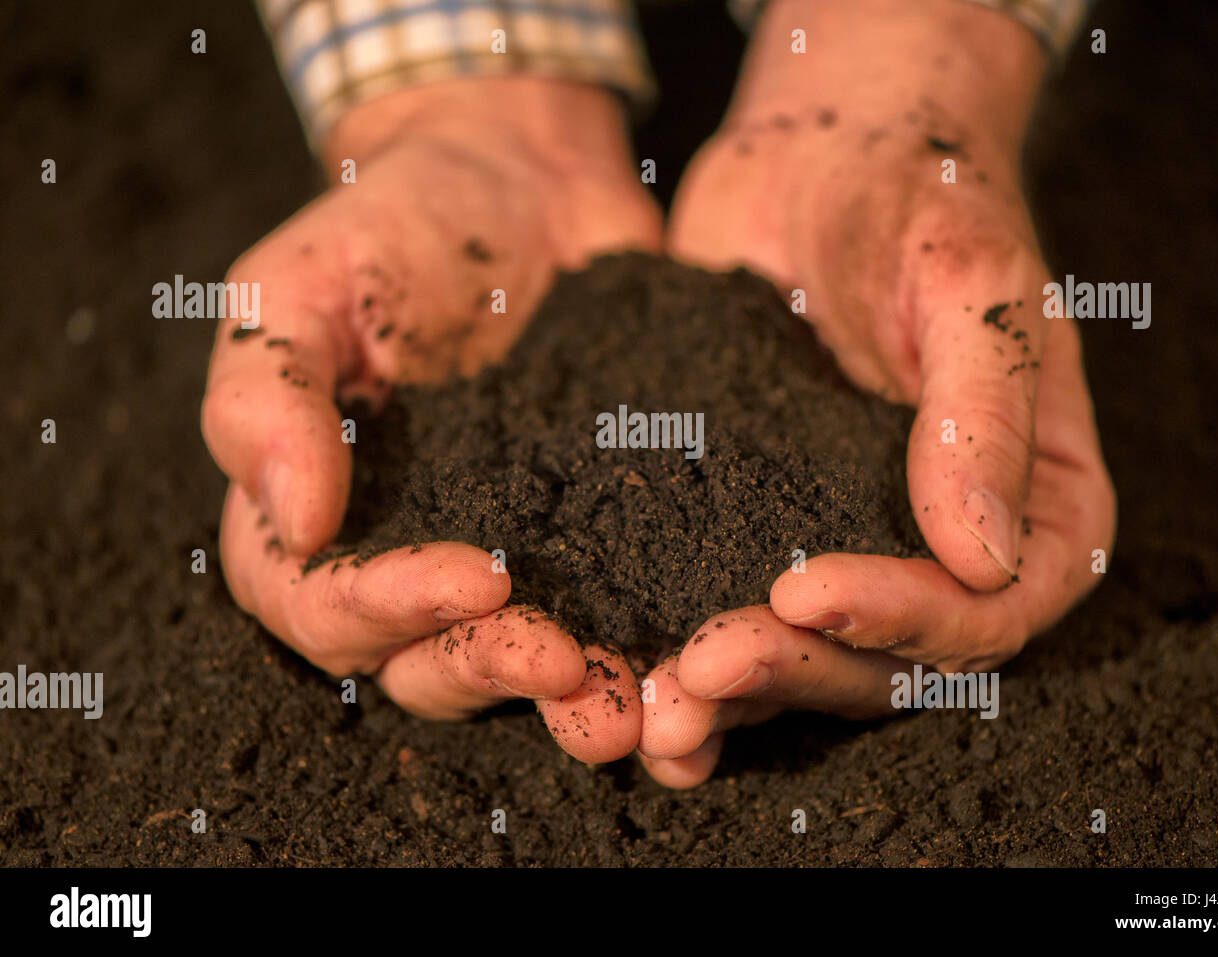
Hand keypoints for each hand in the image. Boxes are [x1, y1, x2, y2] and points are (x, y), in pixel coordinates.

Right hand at [202, 78, 660, 761]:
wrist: (522, 178)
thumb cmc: (391, 227)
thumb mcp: (298, 284)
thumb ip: (266, 394)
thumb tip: (292, 519)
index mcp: (317, 517)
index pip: (320, 605)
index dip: (388, 609)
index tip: (477, 573)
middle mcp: (409, 556)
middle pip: (421, 663)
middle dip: (490, 670)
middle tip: (564, 663)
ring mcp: (510, 555)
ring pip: (518, 665)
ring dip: (571, 697)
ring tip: (632, 703)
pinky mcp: (595, 538)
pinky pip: (615, 612)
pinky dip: (646, 647)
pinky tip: (697, 658)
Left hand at [641, 0, 1115, 785]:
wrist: (824, 150)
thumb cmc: (922, 195)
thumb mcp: (970, 284)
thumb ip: (984, 415)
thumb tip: (988, 557)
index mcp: (1031, 503)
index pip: (988, 609)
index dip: (904, 621)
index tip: (804, 593)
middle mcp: (946, 548)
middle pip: (890, 663)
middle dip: (796, 673)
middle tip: (699, 668)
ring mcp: (851, 547)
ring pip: (806, 662)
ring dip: (731, 696)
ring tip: (650, 705)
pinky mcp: (759, 530)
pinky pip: (731, 613)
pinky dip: (680, 657)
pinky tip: (623, 678)